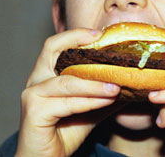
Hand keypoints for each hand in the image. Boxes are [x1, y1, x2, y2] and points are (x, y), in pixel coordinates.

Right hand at [15, 29, 120, 156]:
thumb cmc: (65, 131)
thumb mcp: (91, 108)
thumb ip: (106, 93)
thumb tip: (132, 81)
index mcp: (46, 74)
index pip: (57, 45)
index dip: (76, 35)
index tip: (100, 33)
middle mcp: (36, 80)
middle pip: (52, 49)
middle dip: (77, 41)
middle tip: (103, 42)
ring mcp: (32, 95)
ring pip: (67, 82)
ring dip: (94, 83)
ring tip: (117, 85)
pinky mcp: (34, 113)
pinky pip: (65, 104)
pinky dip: (88, 101)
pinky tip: (106, 100)